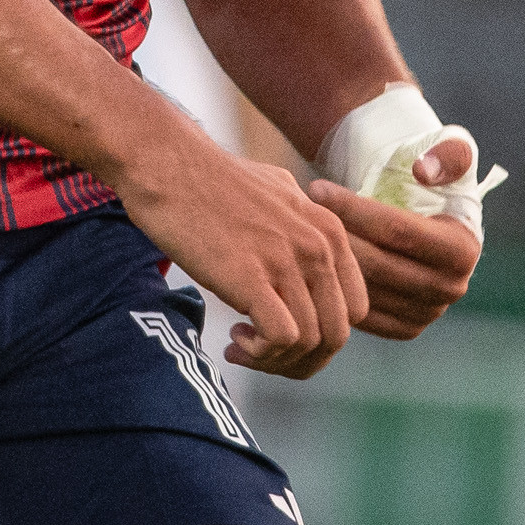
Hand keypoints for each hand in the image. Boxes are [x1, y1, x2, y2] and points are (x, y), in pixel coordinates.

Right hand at [114, 122, 367, 380]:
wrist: (168, 164)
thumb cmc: (212, 180)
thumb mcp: (279, 192)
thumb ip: (302, 225)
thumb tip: (306, 255)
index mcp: (330, 230)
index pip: (356, 310)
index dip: (322, 335)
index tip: (287, 336)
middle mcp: (318, 247)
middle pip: (337, 335)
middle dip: (302, 360)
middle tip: (263, 354)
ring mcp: (286, 261)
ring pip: (309, 343)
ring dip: (273, 359)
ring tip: (241, 344)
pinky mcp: (251, 277)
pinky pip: (281, 338)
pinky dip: (260, 352)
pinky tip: (235, 338)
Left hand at [314, 136, 482, 339]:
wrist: (435, 219)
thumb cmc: (436, 181)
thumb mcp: (451, 155)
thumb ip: (447, 154)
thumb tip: (422, 171)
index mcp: (463, 249)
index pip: (398, 230)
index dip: (353, 209)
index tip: (317, 188)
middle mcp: (451, 288)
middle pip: (378, 264)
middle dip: (335, 236)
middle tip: (299, 212)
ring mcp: (429, 314)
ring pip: (366, 291)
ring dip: (330, 263)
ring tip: (302, 234)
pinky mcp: (407, 328)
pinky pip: (363, 314)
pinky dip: (337, 290)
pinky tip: (312, 262)